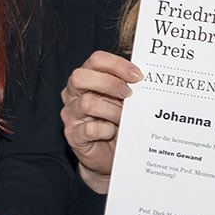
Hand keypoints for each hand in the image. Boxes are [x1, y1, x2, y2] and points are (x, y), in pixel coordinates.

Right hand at [60, 50, 138, 192]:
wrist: (108, 154)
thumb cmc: (115, 122)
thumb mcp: (121, 100)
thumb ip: (127, 85)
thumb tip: (144, 75)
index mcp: (85, 79)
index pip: (96, 60)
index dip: (117, 65)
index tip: (138, 75)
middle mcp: (72, 94)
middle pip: (80, 76)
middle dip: (110, 83)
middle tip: (129, 94)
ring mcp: (70, 115)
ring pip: (87, 103)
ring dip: (112, 110)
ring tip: (123, 118)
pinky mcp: (73, 135)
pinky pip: (90, 129)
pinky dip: (106, 130)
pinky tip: (112, 132)